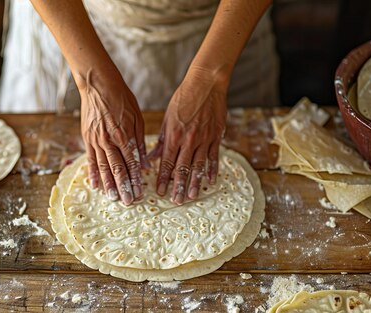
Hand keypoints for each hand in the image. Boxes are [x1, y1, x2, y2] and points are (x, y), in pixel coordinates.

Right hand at [80, 69, 146, 204]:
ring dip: (108, 184)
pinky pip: (90, 159)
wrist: (98, 85)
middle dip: (123, 187)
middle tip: (127, 201)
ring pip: (103, 167)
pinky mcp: (87, 138)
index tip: (139, 192)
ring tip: (113, 198)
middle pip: (117, 169)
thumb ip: (140, 142)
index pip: (131, 162)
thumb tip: (144, 163)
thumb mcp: (137, 118)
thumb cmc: (121, 98)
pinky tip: (96, 184)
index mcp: (124, 135)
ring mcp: (96, 140)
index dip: (135, 179)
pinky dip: (93, 173)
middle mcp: (109, 140)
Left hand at [149, 66, 227, 203]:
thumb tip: (153, 157)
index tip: (160, 191)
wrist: (206, 84)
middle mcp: (189, 140)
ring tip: (191, 196)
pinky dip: (212, 170)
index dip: (163, 178)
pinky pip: (214, 157)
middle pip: (182, 168)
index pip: (167, 162)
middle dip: (177, 186)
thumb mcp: (168, 117)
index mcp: (174, 135)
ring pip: (198, 166)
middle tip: (175, 201)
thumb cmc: (184, 98)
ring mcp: (204, 139)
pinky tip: (210, 181)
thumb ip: (162, 139)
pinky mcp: (216, 136)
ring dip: (194, 183)